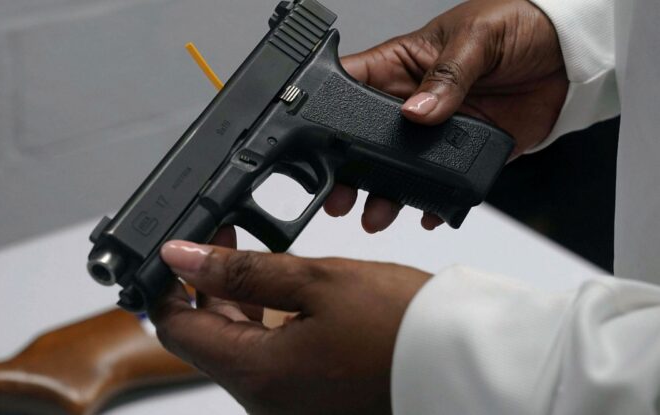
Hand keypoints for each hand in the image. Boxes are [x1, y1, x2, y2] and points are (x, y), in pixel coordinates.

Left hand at [149, 238, 430, 414]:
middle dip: (206, 287)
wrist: (465, 366)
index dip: (165, 289)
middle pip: (208, 340)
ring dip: (238, 303)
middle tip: (221, 239)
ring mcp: (289, 408)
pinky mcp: (310, 404)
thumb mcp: (316, 282)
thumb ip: (242, 272)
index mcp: (258, 374)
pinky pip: (271, 363)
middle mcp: (266, 403)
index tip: (173, 255)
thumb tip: (182, 258)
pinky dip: (267, 326)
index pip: (176, 330)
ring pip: (240, 349)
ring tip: (253, 255)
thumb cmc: (403, 329)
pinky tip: (283, 293)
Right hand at [324, 0, 567, 231]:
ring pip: (397, 169)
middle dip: (348, 169)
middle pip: (364, 139)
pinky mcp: (466, 151)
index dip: (326, 111)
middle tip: (340, 195)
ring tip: (376, 214)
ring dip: (384, 193)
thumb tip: (416, 110)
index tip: (315, 139)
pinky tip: (426, 212)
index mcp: (401, 65)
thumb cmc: (518, 24)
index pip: (350, 85)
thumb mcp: (477, 39)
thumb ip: (447, 75)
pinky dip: (433, 201)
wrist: (571, 52)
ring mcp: (437, 131)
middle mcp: (412, 101)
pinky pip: (442, 183)